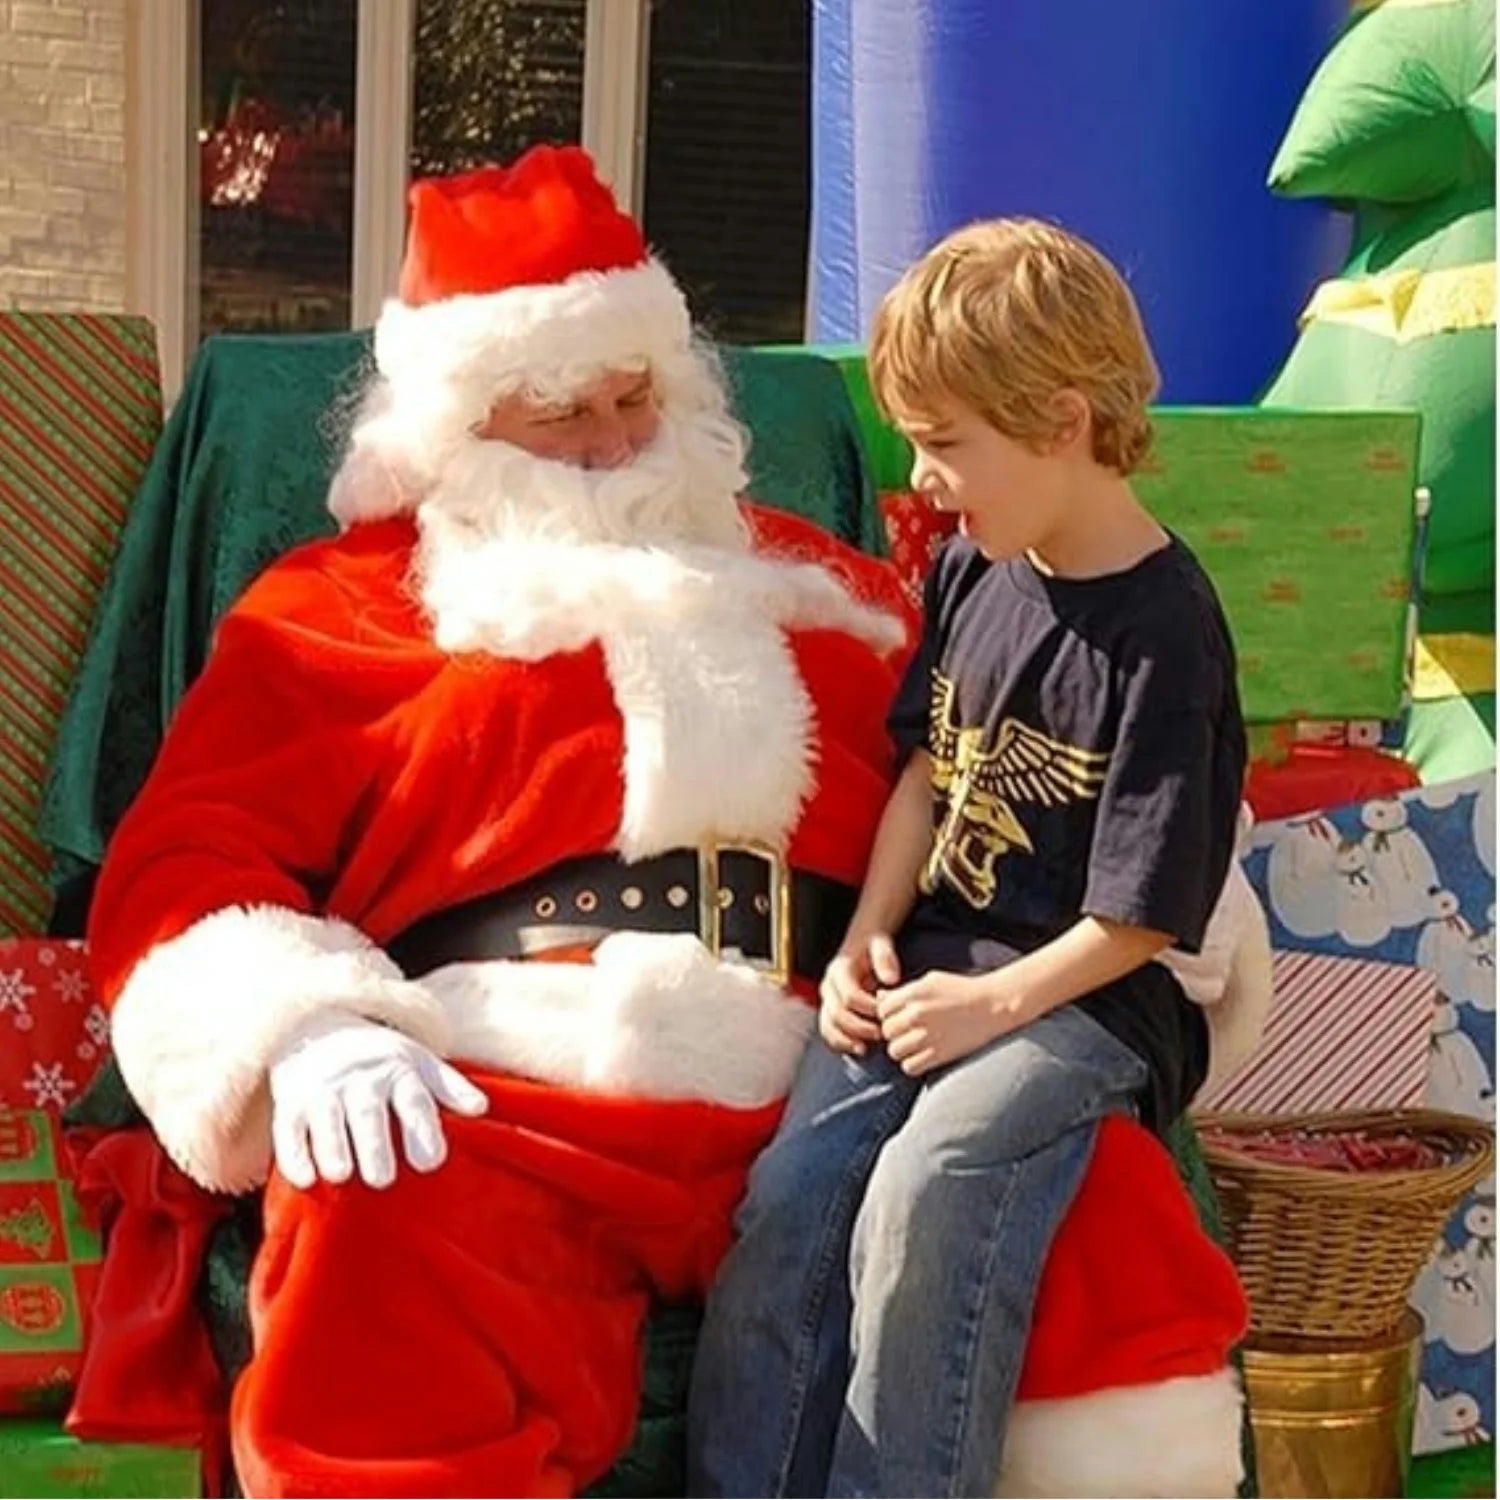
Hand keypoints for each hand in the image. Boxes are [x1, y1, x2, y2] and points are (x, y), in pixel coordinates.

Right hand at [269, 1014, 487, 1189]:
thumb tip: (482, 1109)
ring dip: (332, 1147)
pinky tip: (305, 1178)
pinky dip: (294, 1155)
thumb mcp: (418, 1062)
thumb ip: (450, 1088)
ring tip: (342, 1175)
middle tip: (382, 1179)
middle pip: (367, 1112)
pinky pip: (288, 1130)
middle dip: (373, 1144)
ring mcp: (322, 1092)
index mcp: (397, 1072)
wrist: (320, 1024)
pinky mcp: (290, 1105)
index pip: (413, 1098)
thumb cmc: (380, 1055)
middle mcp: (360, 1081)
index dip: (422, 1129)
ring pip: (325, 1121)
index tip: (431, 1161)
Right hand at [819, 934, 900, 1055]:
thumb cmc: (872, 943)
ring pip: (828, 1024)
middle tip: (880, 1035)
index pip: (849, 996)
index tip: (884, 1014)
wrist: (861, 939)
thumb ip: (885, 958)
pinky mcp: (830, 1008)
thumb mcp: (880, 943)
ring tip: (864, 1048)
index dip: (867, 1008)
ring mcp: (827, 998)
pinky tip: (856, 1048)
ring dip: (845, 1039)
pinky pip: (828, 1029)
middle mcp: (829, 985)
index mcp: (839, 969)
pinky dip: (839, 1042)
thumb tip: (890, 979)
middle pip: (836, 1013)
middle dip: (858, 1027)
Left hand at [877, 969, 1025, 1075]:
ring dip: (902, 1050)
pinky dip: (913, 1064)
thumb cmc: (962, 990)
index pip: (882, 1010)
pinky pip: (910, 1067)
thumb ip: (903, 991)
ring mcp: (928, 1035)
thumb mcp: (930, 981)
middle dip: (894, 1033)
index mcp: (914, 993)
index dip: (889, 1015)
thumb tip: (878, 999)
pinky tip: (923, 1056)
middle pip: (886, 1031)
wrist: (993, 1005)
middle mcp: (917, 1014)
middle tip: (908, 1033)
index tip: (899, 1017)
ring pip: (894, 1051)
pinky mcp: (939, 1054)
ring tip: (915, 1046)